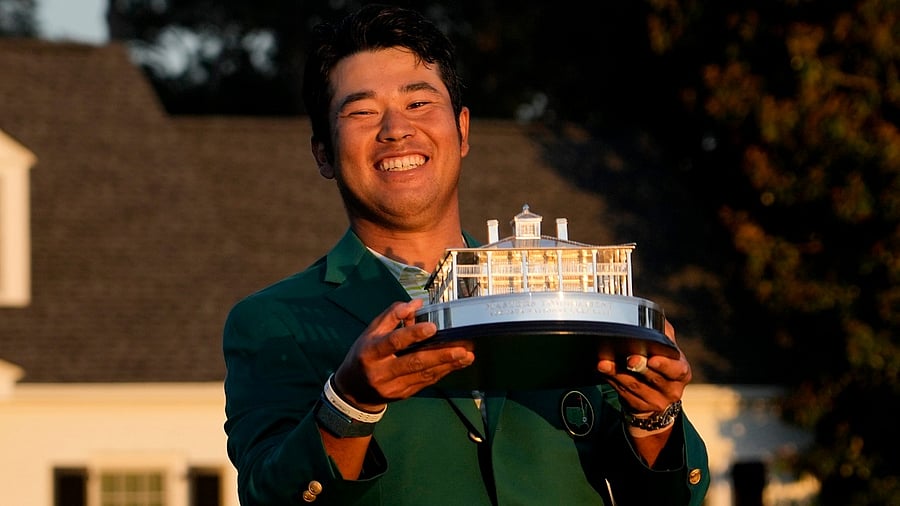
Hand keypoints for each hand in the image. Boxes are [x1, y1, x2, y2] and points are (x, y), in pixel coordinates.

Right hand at [333, 299, 474, 410]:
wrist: (353, 391)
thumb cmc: (363, 355)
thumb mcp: (370, 332)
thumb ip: (391, 316)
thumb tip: (417, 303)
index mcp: (371, 352)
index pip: (394, 341)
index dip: (413, 334)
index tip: (433, 327)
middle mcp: (382, 371)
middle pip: (414, 362)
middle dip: (440, 355)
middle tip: (462, 349)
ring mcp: (394, 386)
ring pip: (424, 375)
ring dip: (448, 365)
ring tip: (466, 355)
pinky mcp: (404, 394)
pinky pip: (426, 382)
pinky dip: (443, 372)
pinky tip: (457, 364)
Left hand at [596, 320, 691, 413]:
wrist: (658, 393)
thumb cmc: (662, 363)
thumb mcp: (667, 347)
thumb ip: (664, 333)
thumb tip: (653, 322)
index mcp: (681, 372)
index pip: (676, 369)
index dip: (665, 365)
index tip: (652, 359)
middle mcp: (671, 389)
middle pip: (653, 379)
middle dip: (638, 368)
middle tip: (628, 358)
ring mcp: (655, 401)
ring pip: (634, 386)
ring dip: (618, 373)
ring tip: (605, 363)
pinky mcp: (638, 407)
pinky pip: (622, 393)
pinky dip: (611, 380)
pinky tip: (603, 371)